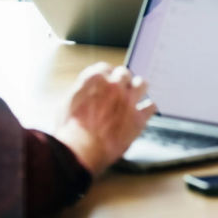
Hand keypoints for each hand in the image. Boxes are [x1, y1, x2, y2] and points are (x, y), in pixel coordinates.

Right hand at [55, 62, 156, 176]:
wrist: (81, 150)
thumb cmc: (69, 131)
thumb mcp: (65, 104)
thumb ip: (79, 93)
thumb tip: (84, 93)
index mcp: (94, 79)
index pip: (106, 68)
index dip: (108, 75)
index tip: (109, 81)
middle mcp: (114, 85)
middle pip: (124, 74)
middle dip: (122, 82)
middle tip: (120, 91)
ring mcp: (129, 100)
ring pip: (141, 84)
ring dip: (138, 89)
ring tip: (135, 96)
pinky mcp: (139, 118)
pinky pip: (151, 106)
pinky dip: (148, 108)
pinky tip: (144, 112)